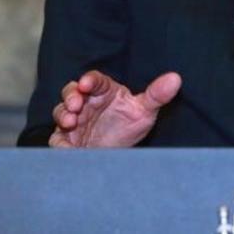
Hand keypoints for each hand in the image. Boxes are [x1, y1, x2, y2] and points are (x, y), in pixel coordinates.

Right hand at [49, 70, 181, 147]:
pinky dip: (59, 140)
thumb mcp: (144, 111)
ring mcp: (74, 121)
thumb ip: (157, 95)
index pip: (94, 80)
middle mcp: (86, 103)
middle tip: (76, 104)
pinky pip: (57, 138)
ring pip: (61, 111)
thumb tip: (176, 78)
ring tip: (70, 120)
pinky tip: (66, 144)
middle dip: (71, 95)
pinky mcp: (66, 140)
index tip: (87, 84)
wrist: (117, 155)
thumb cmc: (129, 126)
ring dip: (63, 113)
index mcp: (103, 91)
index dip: (89, 80)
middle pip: (72, 91)